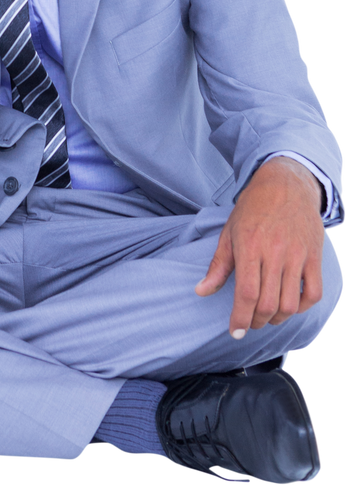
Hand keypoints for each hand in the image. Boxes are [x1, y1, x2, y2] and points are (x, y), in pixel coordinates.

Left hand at [195, 157, 324, 337]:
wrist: (286, 185)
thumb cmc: (253, 209)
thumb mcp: (229, 233)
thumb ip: (218, 266)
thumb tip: (202, 291)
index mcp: (249, 246)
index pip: (246, 293)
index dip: (240, 318)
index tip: (235, 332)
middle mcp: (275, 252)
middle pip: (268, 303)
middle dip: (257, 321)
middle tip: (250, 323)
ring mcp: (297, 255)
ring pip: (291, 303)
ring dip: (278, 318)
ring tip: (267, 316)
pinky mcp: (314, 257)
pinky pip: (314, 293)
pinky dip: (302, 307)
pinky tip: (289, 305)